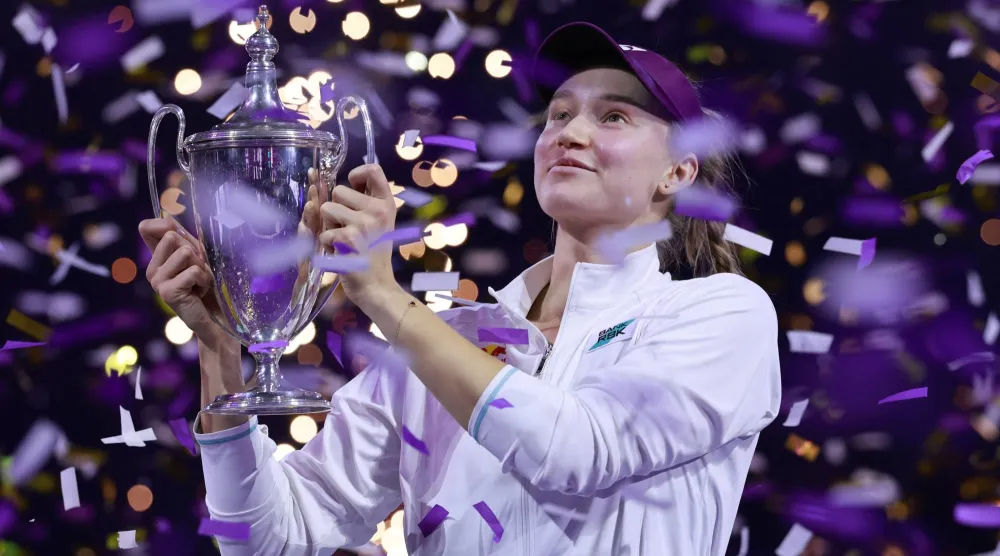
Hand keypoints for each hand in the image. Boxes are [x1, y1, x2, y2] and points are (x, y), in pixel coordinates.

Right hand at [138, 215, 234, 348]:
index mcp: (157, 258)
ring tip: (200, 282)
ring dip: (202, 267)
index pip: (147, 228)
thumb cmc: (207, 284)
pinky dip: (204, 280)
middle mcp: (152, 269)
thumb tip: (168, 217)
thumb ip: (182, 239)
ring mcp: (157, 281)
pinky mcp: (167, 292)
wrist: (213, 316)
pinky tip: (199, 292)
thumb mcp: (196, 256)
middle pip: (172, 236)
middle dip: (194, 251)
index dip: (165, 224)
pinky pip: (193, 271)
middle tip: (198, 270)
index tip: (180, 234)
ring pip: (185, 253)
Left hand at [317, 163, 398, 305]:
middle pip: (338, 191)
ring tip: (344, 241)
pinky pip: (324, 232)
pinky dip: (327, 245)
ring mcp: (364, 225)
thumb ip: (369, 201)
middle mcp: (378, 211)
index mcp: (387, 204)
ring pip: (326, 210)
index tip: (354, 188)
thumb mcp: (381, 223)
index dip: (356, 175)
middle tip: (349, 229)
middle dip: (336, 210)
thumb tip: (352, 178)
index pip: (373, 170)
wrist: (377, 286)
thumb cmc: (374, 253)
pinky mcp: (348, 239)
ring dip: (329, 227)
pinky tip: (341, 254)